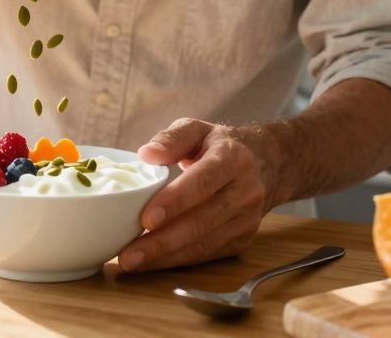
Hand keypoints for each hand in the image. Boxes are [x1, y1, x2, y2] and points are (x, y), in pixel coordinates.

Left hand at [118, 118, 274, 271]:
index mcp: (233, 158)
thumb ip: (171, 138)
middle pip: (202, 221)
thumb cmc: (217, 146)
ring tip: (132, 262)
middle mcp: (246, 191)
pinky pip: (207, 254)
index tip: (147, 218)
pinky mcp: (243, 239)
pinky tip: (152, 262)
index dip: (175, 201)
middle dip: (163, 241)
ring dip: (166, 257)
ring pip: (204, 244)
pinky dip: (177, 260)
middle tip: (128, 254)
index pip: (204, 181)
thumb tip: (146, 155)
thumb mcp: (196, 129)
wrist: (262, 164)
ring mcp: (248, 219)